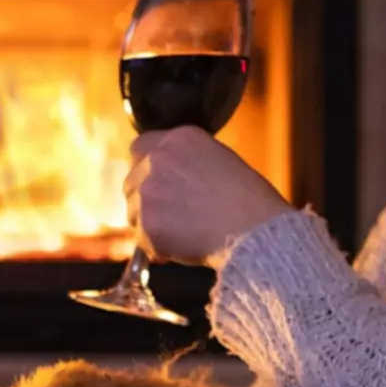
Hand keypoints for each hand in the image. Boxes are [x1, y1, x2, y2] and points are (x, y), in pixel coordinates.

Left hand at [124, 126, 291, 267]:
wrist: (254, 231)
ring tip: (183, 232)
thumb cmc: (249, 200)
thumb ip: (188, 161)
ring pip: (132, 211)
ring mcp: (148, 192)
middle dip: (145, 199)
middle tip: (171, 215)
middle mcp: (157, 159)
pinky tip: (183, 246)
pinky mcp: (146, 224)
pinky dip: (157, 247)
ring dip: (149, 223)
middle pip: (131, 180)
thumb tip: (171, 177)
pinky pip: (142, 239)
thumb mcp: (220, 160)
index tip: (157, 183)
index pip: (140, 147)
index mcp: (179, 139)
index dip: (146, 168)